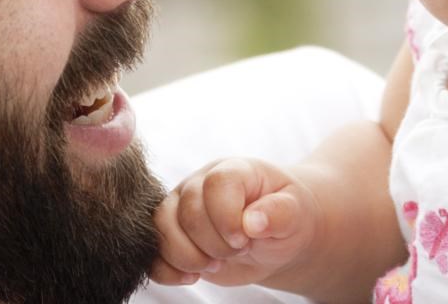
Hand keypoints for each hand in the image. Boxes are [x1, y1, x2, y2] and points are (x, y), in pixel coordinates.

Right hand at [151, 157, 320, 287]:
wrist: (275, 235)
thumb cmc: (287, 216)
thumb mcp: (295, 212)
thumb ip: (280, 212)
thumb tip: (253, 221)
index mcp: (233, 171)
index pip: (217, 184)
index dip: (227, 217)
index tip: (245, 239)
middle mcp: (201, 184)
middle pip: (187, 211)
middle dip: (213, 243)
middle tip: (238, 251)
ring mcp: (182, 208)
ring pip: (161, 228)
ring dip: (188, 257)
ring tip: (217, 264)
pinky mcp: (172, 235)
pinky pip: (152, 253)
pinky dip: (168, 270)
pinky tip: (193, 277)